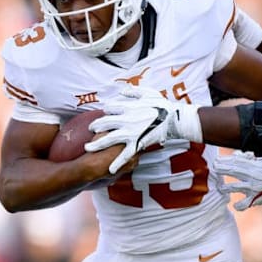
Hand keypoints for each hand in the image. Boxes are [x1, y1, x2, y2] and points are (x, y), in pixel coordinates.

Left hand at [85, 86, 199, 173]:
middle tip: (90, 129)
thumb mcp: (149, 93)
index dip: (106, 110)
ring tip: (87, 148)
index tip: (106, 113)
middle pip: (104, 123)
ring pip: (108, 139)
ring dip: (96, 144)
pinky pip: (125, 155)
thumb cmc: (163, 105)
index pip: (110, 108)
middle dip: (95, 126)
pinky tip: (110, 170)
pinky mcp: (137, 143)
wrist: (174, 119)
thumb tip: (122, 91)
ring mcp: (130, 133)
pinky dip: (118, 163)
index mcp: (128, 107)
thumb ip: (134, 91)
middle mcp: (126, 120)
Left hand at [215, 151, 261, 210]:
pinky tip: (235, 205)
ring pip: (234, 187)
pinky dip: (238, 205)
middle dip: (221, 169)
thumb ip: (251, 160)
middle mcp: (251, 176)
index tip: (217, 160)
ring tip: (221, 188)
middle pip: (232, 171)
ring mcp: (252, 187)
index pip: (236, 161)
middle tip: (213, 168)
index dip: (225, 161)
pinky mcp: (255, 198)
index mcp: (254, 166)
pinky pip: (243, 204)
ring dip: (225, 187)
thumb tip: (238, 155)